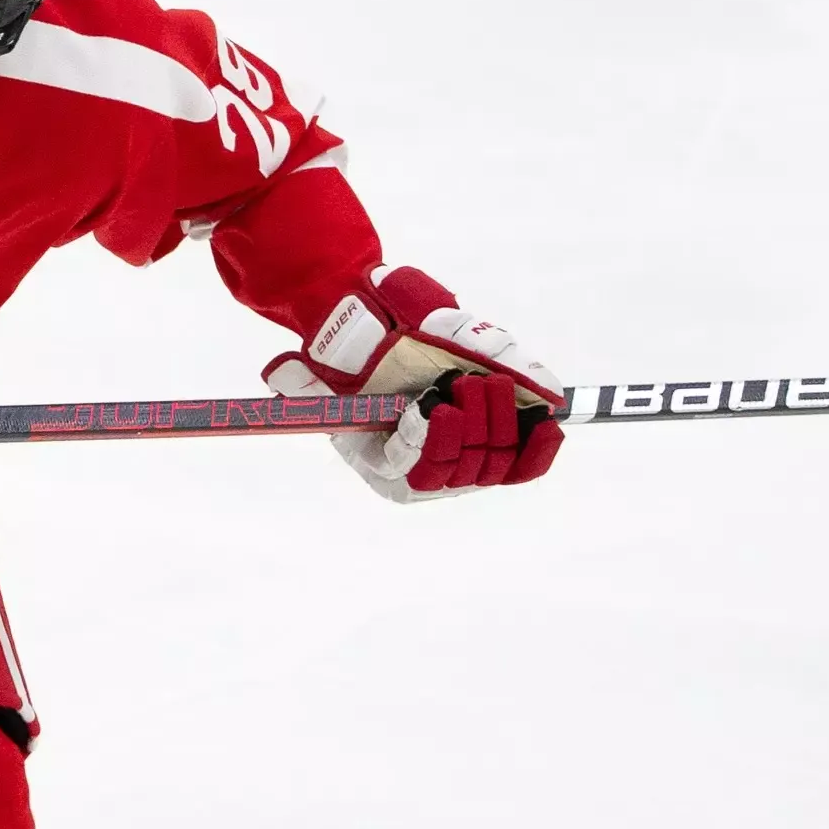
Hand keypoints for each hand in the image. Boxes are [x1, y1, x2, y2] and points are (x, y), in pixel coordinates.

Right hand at [262, 265, 565, 502]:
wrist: (392, 351)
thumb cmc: (360, 365)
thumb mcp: (326, 371)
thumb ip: (307, 378)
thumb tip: (278, 376)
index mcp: (383, 466)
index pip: (411, 468)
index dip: (425, 441)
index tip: (430, 405)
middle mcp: (427, 477)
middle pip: (459, 466)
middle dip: (468, 422)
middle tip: (464, 381)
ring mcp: (468, 469)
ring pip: (494, 460)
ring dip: (499, 420)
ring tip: (491, 384)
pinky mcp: (502, 455)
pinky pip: (525, 465)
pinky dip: (540, 446)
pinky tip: (550, 421)